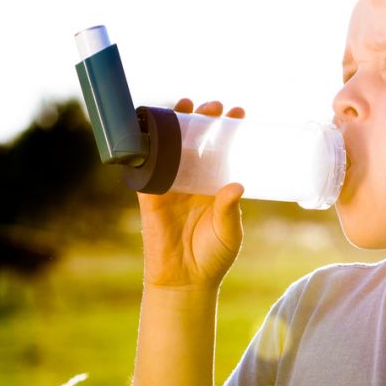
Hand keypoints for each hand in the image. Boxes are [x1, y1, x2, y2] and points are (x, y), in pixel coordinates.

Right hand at [136, 98, 245, 289]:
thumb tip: (236, 186)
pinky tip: (151, 129)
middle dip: (203, 120)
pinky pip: (146, 167)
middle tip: (215, 106)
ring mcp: (171, 185)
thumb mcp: (230, 231)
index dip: (228, 129)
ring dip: (176, 124)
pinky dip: (146, 148)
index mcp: (215, 184)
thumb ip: (231, 209)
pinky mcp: (150, 195)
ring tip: (188, 105)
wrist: (185, 280)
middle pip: (196, 141)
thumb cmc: (213, 256)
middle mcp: (193, 179)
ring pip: (170, 147)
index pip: (222, 149)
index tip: (239, 112)